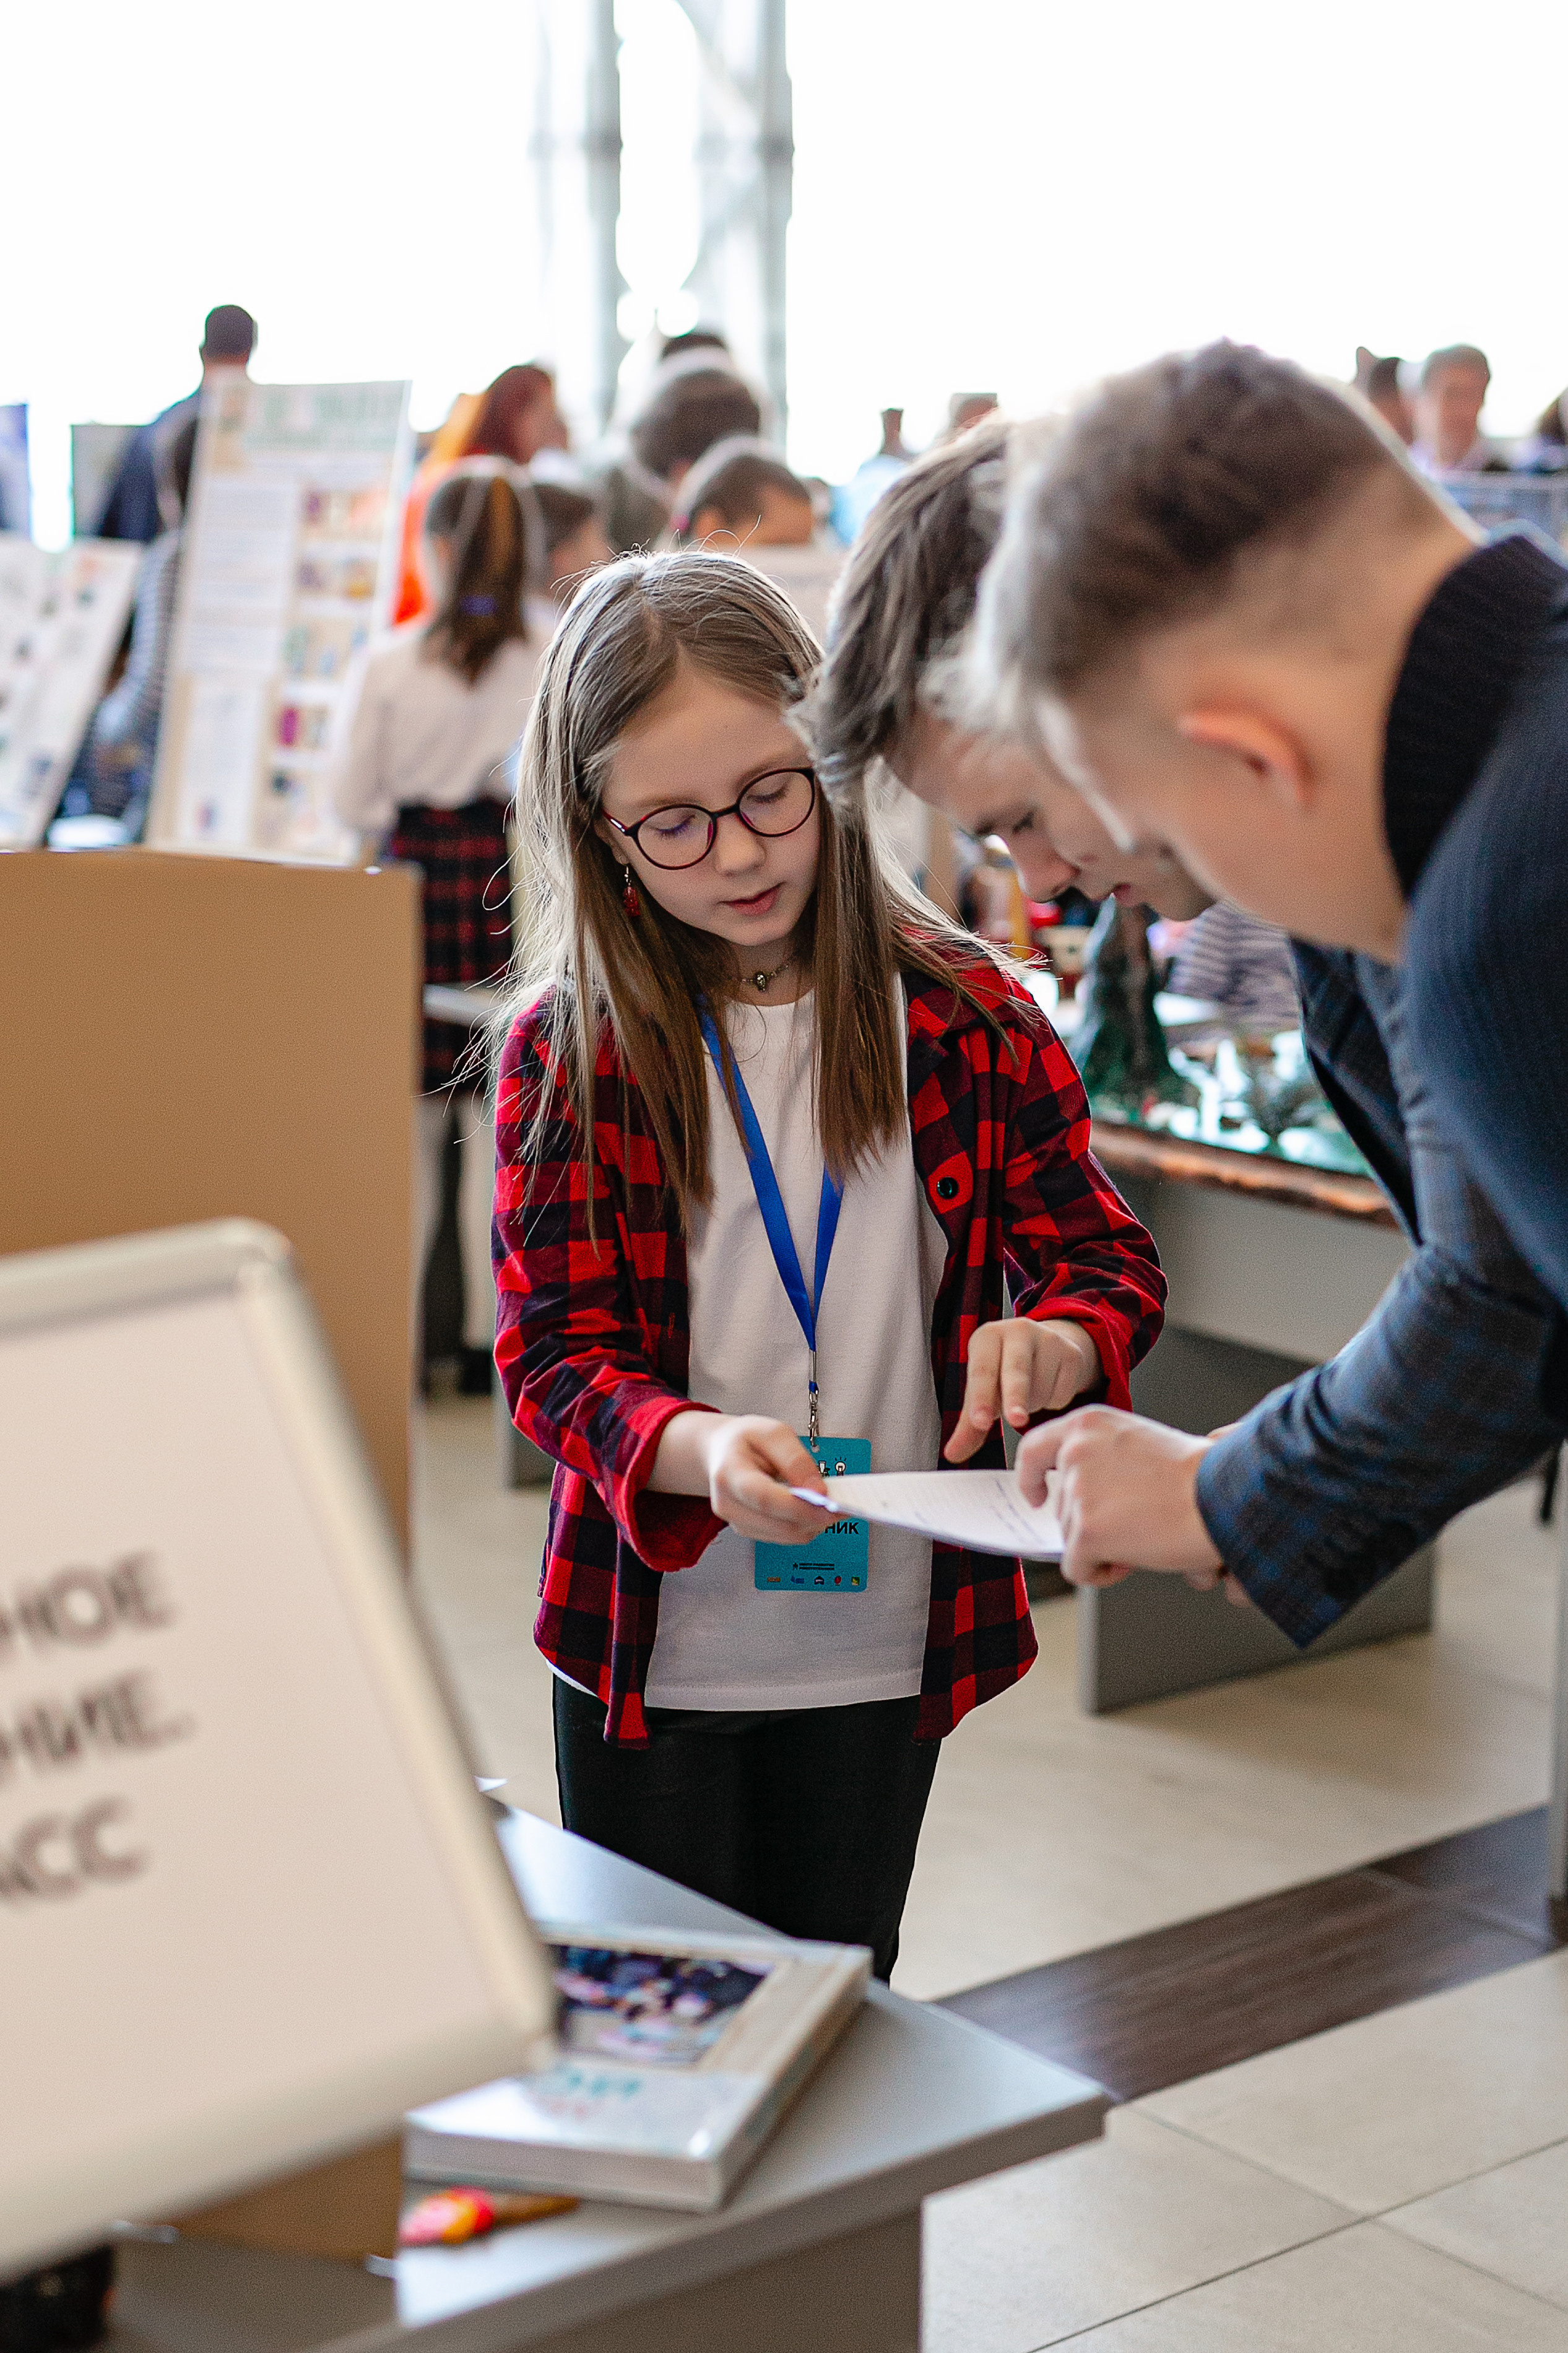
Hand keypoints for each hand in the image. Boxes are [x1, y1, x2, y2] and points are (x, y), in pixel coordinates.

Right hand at [651, 1411, 828, 1542]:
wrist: (721, 1452)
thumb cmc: (746, 1440)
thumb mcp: (774, 1433)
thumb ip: (797, 1461)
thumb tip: (820, 1491)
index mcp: (729, 1473)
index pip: (765, 1499)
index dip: (800, 1507)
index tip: (830, 1505)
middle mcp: (727, 1504)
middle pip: (778, 1525)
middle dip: (815, 1519)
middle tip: (842, 1506)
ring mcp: (736, 1521)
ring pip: (785, 1536)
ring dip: (812, 1525)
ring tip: (829, 1505)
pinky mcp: (747, 1530)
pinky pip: (783, 1537)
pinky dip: (803, 1526)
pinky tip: (811, 1510)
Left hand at [945, 1318, 1100, 1463]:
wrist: (1047, 1347)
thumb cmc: (1004, 1372)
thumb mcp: (985, 1391)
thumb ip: (970, 1425)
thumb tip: (953, 1454)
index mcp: (987, 1337)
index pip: (981, 1372)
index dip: (981, 1398)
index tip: (980, 1422)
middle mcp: (1017, 1331)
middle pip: (1016, 1370)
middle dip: (1015, 1397)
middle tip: (1016, 1420)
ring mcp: (1048, 1339)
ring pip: (1040, 1388)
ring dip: (1033, 1406)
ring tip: (1028, 1395)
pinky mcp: (1072, 1353)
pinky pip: (1062, 1393)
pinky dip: (1053, 1402)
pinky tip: (1048, 1389)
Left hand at [1015, 1405, 1242, 1596]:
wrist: (1222, 1497)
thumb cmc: (1194, 1476)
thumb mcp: (1137, 1445)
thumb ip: (1099, 1459)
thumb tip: (1072, 1498)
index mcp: (1087, 1424)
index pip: (1034, 1448)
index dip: (1030, 1477)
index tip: (1036, 1497)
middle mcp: (1075, 1451)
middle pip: (1060, 1507)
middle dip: (1093, 1524)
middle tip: (1137, 1522)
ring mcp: (1077, 1491)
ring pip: (1071, 1539)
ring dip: (1103, 1547)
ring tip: (1145, 1534)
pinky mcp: (1085, 1530)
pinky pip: (1076, 1569)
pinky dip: (1100, 1573)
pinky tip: (1134, 1558)